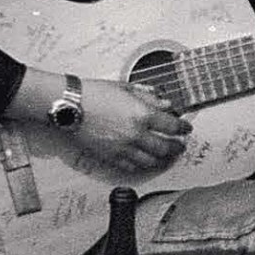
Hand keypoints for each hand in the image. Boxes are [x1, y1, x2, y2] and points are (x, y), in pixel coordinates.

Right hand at [71, 79, 189, 172]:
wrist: (68, 106)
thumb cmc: (92, 93)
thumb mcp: (125, 88)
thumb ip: (149, 97)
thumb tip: (166, 103)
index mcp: (142, 115)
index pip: (172, 126)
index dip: (183, 128)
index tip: (186, 129)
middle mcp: (135, 134)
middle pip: (165, 148)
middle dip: (177, 148)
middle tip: (180, 146)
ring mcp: (122, 148)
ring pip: (150, 160)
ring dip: (162, 159)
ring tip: (167, 156)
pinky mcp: (109, 156)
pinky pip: (131, 166)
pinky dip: (141, 165)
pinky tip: (145, 161)